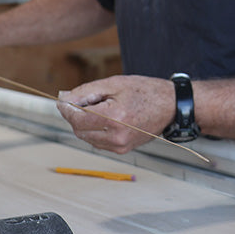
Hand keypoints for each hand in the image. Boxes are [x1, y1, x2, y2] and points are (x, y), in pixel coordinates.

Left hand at [56, 75, 174, 153]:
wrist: (170, 106)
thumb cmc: (145, 91)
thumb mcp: (114, 83)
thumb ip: (86, 92)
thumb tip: (64, 99)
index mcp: (114, 117)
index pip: (76, 118)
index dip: (66, 108)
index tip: (64, 99)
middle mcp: (116, 136)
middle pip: (79, 129)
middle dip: (76, 115)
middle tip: (87, 99)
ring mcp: (120, 146)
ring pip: (86, 137)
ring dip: (86, 123)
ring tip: (102, 108)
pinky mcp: (122, 150)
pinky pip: (98, 142)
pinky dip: (96, 130)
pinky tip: (108, 118)